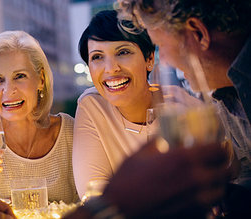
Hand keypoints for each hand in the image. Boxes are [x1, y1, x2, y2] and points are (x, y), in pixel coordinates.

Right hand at [102, 139, 230, 217]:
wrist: (120, 208)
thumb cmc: (126, 181)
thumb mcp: (138, 155)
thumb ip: (155, 142)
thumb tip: (161, 136)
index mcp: (182, 159)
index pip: (218, 150)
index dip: (219, 146)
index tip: (214, 145)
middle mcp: (194, 179)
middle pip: (227, 170)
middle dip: (223, 163)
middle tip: (215, 160)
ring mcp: (196, 199)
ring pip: (221, 189)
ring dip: (217, 181)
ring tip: (206, 177)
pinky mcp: (192, 213)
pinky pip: (209, 204)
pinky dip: (207, 196)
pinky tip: (194, 192)